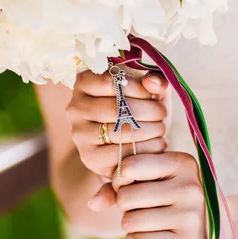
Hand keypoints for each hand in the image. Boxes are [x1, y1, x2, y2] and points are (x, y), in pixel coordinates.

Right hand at [66, 70, 169, 208]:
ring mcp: (79, 134)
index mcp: (85, 82)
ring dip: (149, 130)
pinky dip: (145, 150)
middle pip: (115, 108)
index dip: (137, 87)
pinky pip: (121, 154)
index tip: (152, 94)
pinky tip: (156, 145)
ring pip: (119, 132)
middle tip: (162, 113)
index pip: (110, 81)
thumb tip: (153, 82)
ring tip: (160, 129)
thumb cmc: (140, 110)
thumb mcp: (149, 91)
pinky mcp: (89, 157)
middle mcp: (75, 107)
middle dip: (148, 111)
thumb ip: (155, 80)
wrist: (133, 144)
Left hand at [113, 151, 207, 238]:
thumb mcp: (151, 181)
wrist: (214, 230)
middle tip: (138, 206)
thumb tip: (93, 203)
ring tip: (146, 221)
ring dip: (129, 224)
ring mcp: (192, 214)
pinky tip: (152, 236)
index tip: (128, 184)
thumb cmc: (172, 199)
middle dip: (124, 205)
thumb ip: (118, 186)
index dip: (120, 178)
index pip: (131, 165)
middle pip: (127, 196)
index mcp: (182, 162)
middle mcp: (190, 185)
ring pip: (130, 220)